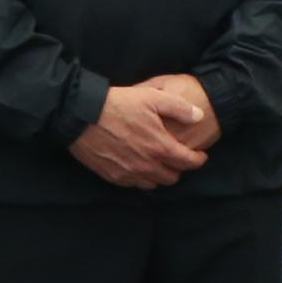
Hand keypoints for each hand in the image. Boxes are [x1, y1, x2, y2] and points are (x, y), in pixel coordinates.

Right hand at [67, 79, 209, 189]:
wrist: (81, 115)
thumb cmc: (118, 104)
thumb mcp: (152, 97)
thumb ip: (179, 108)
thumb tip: (198, 116)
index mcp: (160, 147)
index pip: (188, 163)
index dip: (198, 160)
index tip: (200, 155)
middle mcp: (146, 165)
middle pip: (172, 177)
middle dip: (179, 168)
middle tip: (177, 157)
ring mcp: (128, 173)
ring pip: (154, 184)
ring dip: (160, 175)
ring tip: (159, 162)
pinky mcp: (112, 176)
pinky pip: (134, 185)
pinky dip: (141, 178)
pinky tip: (139, 167)